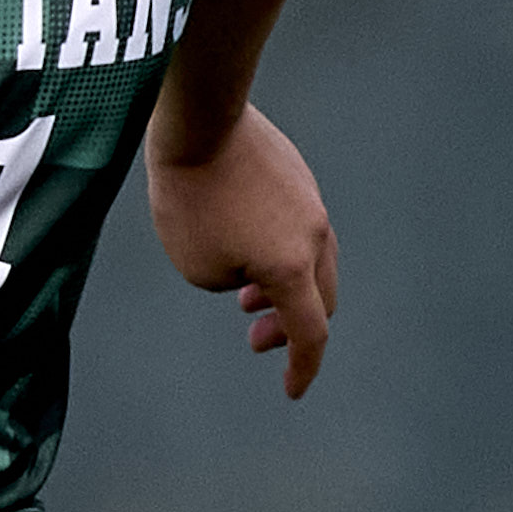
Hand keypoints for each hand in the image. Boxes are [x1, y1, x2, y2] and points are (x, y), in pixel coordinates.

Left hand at [146, 104, 338, 397]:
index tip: (291, 390)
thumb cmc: (191, 198)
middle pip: (321, 299)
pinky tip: (245, 244)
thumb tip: (251, 271)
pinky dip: (281, 251)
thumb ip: (233, 283)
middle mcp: (314, 236)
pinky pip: (299, 228)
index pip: (311, 334)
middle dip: (291, 327)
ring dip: (285, 288)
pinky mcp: (298, 176)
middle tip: (255, 336)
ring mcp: (311, 202)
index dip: (303, 368)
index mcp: (293, 268)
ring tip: (245, 295)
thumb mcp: (199, 266)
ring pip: (313, 261)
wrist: (200, 121)